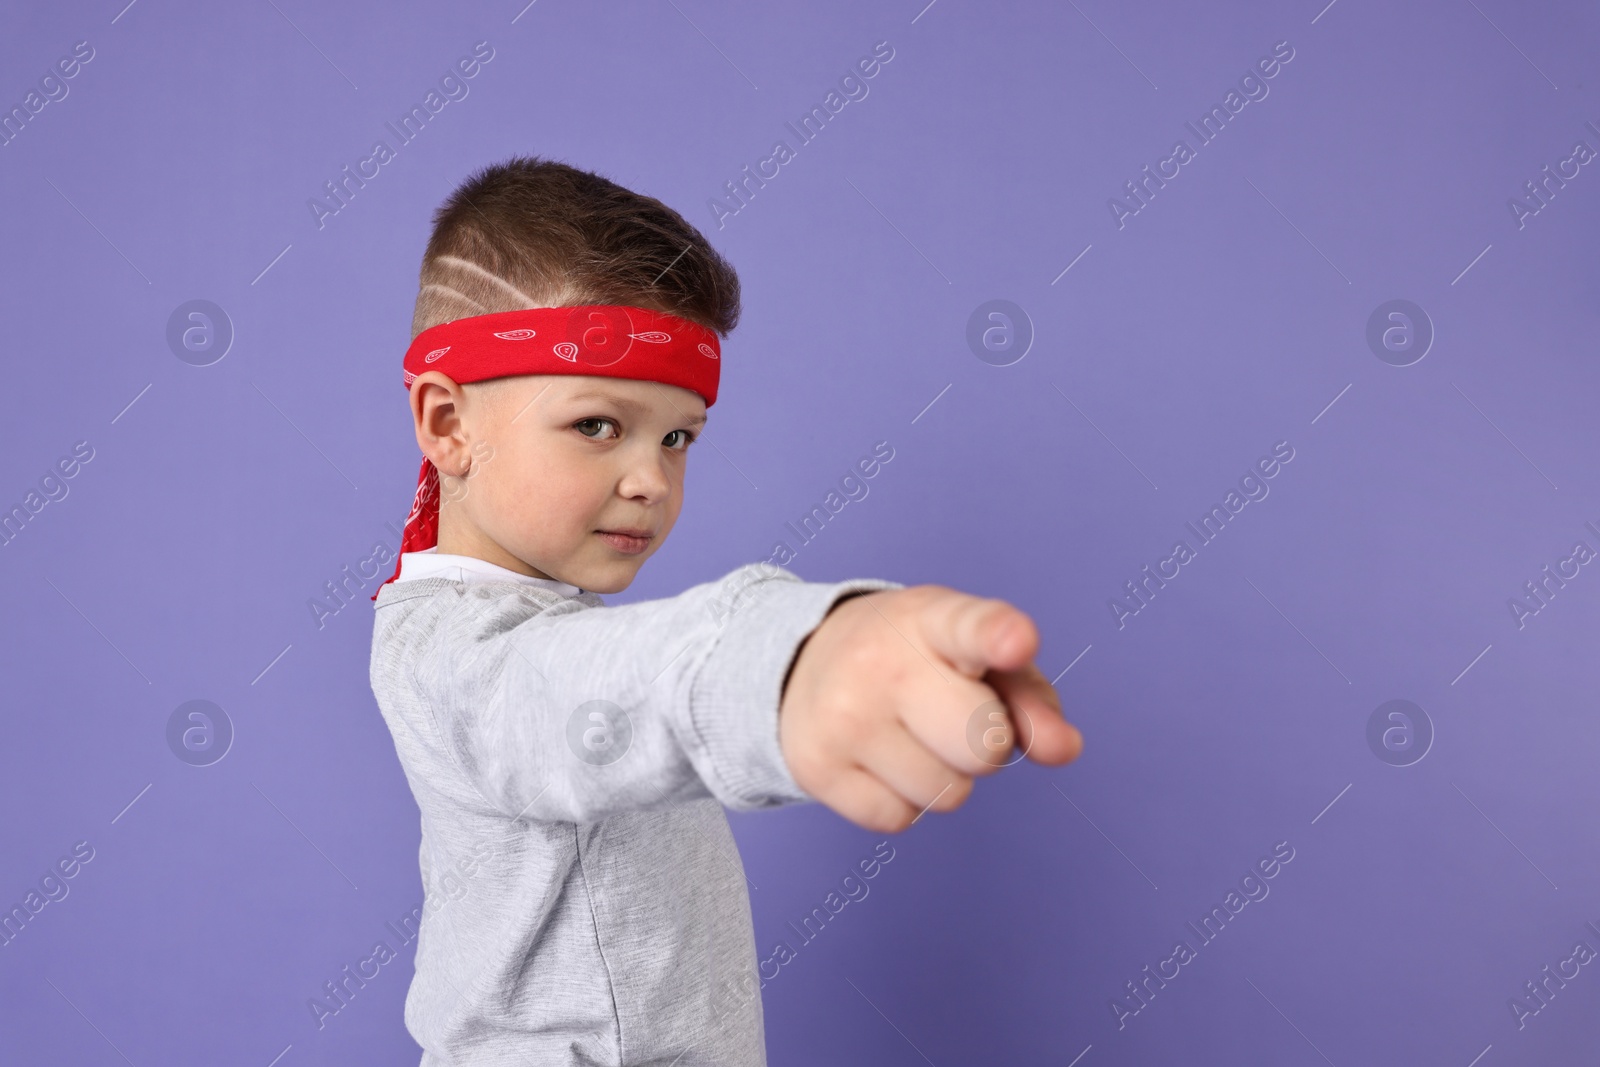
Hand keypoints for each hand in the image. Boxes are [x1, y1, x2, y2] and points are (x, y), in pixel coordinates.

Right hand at [778, 585, 1082, 832]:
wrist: (803, 662)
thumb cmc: (916, 661)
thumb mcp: (975, 657)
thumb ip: (1030, 697)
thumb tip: (1063, 749)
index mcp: (932, 619)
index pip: (970, 627)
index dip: (998, 636)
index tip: (1017, 641)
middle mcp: (881, 662)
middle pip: (983, 745)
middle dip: (985, 744)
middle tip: (949, 714)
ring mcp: (843, 716)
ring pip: (947, 794)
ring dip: (942, 775)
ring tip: (907, 734)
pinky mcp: (816, 768)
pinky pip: (900, 819)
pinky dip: (900, 800)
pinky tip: (877, 759)